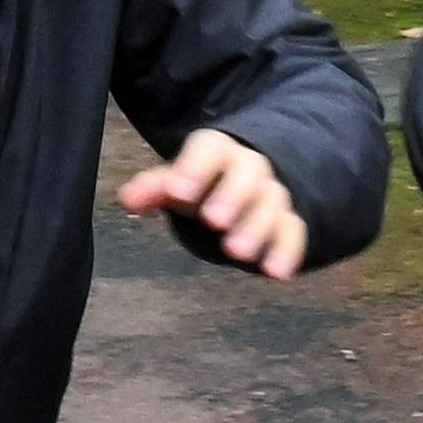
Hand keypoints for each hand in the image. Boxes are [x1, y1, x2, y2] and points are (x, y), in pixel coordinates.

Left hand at [118, 129, 308, 278]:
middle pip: (248, 173)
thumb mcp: (176, 183)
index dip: (194, 168)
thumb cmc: (202, 184)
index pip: (209, 149)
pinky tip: (276, 273)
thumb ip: (153, 189)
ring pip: (272, 202)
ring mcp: (270, 194)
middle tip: (214, 221)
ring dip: (257, 226)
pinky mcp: (286, 221)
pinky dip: (287, 251)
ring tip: (237, 253)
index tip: (178, 193)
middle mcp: (249, 167)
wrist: (242, 184)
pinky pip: (293, 231)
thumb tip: (129, 199)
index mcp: (217, 151)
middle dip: (232, 195)